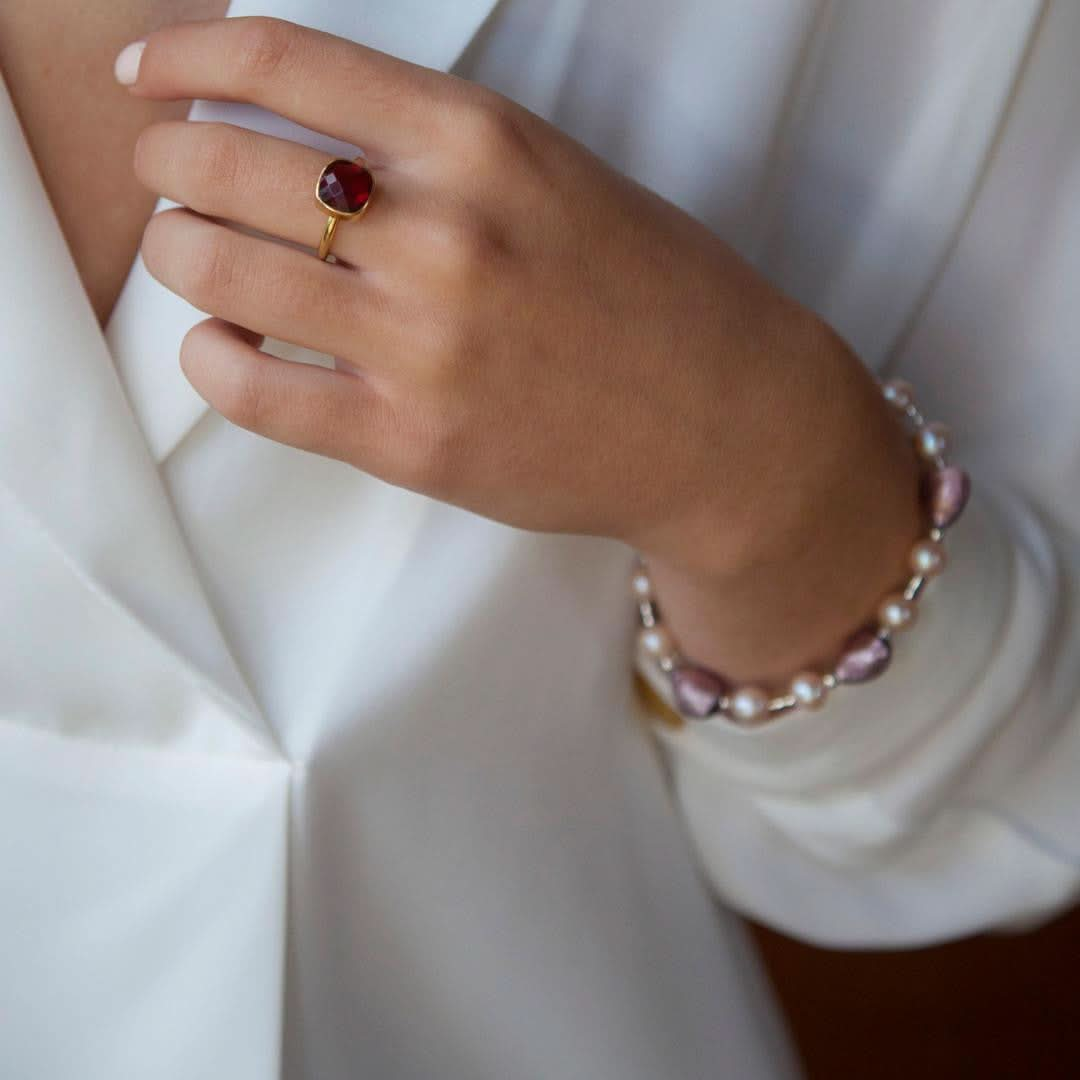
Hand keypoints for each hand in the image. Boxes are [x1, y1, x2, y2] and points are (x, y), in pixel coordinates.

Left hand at [127, 17, 922, 682]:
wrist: (725, 425)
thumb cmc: (652, 296)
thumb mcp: (555, 177)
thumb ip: (434, 154)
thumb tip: (301, 143)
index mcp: (484, 142)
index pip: (281, 63)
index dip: (183, 55)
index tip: (147, 71)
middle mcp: (445, 234)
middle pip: (225, 167)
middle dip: (167, 163)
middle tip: (167, 177)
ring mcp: (424, 345)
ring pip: (218, 273)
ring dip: (176, 253)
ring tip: (188, 256)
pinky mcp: (413, 443)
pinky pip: (254, 391)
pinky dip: (210, 361)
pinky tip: (219, 347)